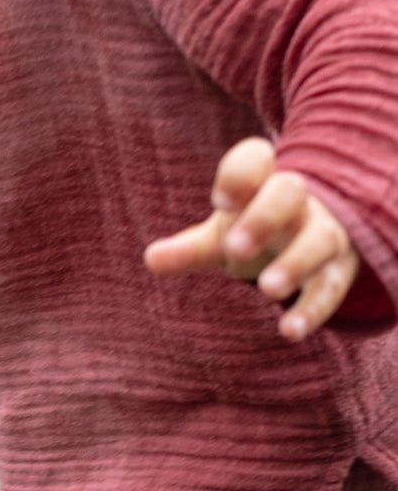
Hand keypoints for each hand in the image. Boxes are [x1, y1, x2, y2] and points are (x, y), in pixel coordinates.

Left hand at [143, 136, 358, 340]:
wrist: (316, 236)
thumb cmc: (255, 230)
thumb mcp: (220, 236)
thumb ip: (188, 248)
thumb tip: (151, 259)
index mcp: (262, 182)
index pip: (254, 159)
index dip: (239, 175)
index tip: (221, 200)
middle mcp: (297, 203)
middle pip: (288, 193)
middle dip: (264, 218)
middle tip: (235, 248)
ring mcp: (323, 233)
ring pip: (318, 240)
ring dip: (295, 263)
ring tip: (269, 289)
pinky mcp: (339, 270)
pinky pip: (331, 287)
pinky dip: (312, 309)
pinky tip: (290, 331)